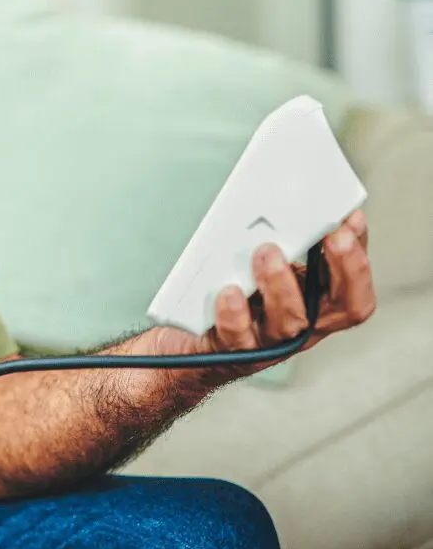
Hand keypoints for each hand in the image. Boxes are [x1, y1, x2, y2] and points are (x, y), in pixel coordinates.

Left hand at [159, 210, 375, 379]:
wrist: (188, 336)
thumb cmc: (232, 293)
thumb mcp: (262, 264)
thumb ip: (284, 239)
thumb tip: (296, 200)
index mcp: (313, 304)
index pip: (355, 289)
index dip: (360, 259)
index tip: (352, 222)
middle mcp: (299, 325)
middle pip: (341, 309)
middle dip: (344, 270)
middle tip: (333, 237)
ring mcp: (266, 340)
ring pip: (288, 322)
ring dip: (282, 284)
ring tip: (266, 252)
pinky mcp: (230, 348)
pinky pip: (236, 336)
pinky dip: (234, 314)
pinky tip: (228, 292)